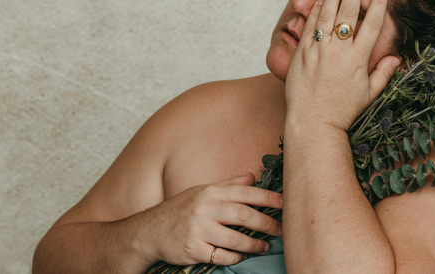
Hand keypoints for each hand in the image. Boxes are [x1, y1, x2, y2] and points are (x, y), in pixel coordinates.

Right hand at [141, 173, 281, 265]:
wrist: (149, 231)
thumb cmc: (180, 210)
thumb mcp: (202, 191)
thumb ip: (229, 185)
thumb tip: (252, 176)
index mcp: (211, 192)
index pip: (245, 192)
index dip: (268, 197)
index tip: (285, 203)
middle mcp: (205, 208)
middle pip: (243, 215)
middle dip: (266, 223)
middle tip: (280, 230)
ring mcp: (198, 229)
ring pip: (235, 238)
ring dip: (254, 245)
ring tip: (264, 247)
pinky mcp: (193, 249)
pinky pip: (221, 255)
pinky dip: (235, 257)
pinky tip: (241, 256)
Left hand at [285, 0, 399, 130]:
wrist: (314, 123)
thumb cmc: (343, 111)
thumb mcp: (369, 94)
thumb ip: (383, 74)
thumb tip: (397, 58)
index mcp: (358, 60)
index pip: (371, 24)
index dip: (377, 3)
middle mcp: (338, 52)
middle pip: (347, 13)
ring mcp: (318, 51)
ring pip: (326, 15)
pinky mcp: (301, 54)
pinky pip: (309, 28)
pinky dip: (314, 12)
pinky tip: (318, 1)